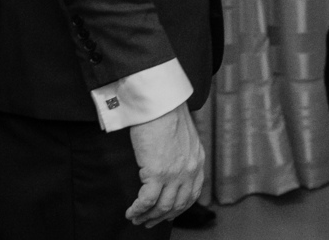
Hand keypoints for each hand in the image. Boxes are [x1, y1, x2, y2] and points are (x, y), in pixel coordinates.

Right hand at [126, 102, 204, 227]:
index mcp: (197, 161)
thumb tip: (172, 165)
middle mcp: (190, 170)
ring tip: (137, 219)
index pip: (192, 193)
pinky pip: (147, 201)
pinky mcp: (158, 173)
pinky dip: (138, 210)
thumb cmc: (167, 115)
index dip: (179, 208)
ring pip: (162, 206)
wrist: (161, 105)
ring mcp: (175, 173)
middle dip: (162, 217)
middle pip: (178, 204)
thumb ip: (183, 153)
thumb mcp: (184, 137)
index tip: (169, 214)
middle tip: (149, 223)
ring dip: (148, 217)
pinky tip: (131, 212)